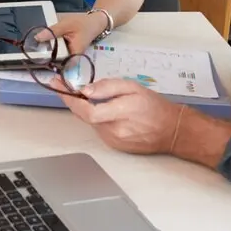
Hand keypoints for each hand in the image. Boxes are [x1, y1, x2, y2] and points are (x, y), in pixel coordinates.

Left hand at [37, 11, 109, 59]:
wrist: (94, 22)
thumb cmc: (83, 23)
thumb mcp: (66, 25)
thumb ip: (52, 31)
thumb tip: (37, 38)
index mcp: (75, 53)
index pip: (61, 65)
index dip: (49, 64)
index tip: (38, 60)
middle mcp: (73, 57)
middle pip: (57, 61)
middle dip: (46, 57)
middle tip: (33, 52)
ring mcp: (70, 54)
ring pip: (56, 57)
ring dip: (48, 52)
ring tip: (36, 48)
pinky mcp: (68, 50)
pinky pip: (58, 51)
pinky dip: (52, 47)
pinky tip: (45, 43)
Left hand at [58, 78, 183, 154]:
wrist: (171, 130)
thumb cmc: (154, 107)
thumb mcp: (133, 87)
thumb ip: (108, 87)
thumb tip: (86, 89)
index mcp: (120, 113)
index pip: (87, 110)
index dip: (70, 99)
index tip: (58, 85)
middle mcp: (114, 131)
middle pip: (84, 116)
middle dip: (73, 100)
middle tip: (65, 87)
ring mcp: (113, 141)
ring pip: (90, 122)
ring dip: (86, 109)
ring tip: (89, 96)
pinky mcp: (114, 145)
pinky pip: (98, 129)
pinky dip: (95, 118)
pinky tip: (103, 110)